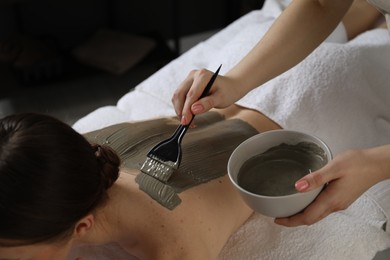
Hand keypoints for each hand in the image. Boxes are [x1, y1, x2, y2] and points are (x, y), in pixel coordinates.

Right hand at [171, 68, 241, 124]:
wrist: (229, 86)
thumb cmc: (227, 92)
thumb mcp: (221, 99)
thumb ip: (208, 103)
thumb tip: (193, 110)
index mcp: (203, 76)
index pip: (191, 95)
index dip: (186, 110)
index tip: (186, 122)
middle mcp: (193, 75)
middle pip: (180, 94)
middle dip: (181, 110)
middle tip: (186, 124)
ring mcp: (188, 79)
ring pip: (177, 96)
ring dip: (180, 110)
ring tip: (189, 121)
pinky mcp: (186, 84)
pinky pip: (179, 97)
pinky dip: (181, 107)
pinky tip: (189, 115)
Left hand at [275, 146, 389, 226]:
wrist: (377, 164)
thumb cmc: (358, 163)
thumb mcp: (334, 167)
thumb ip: (316, 178)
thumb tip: (297, 187)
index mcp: (331, 200)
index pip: (307, 217)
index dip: (291, 221)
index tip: (277, 219)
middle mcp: (335, 205)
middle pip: (311, 219)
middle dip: (294, 220)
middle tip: (279, 216)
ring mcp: (340, 203)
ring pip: (317, 214)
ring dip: (302, 214)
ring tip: (289, 208)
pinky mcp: (342, 198)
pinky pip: (323, 208)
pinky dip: (311, 208)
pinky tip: (305, 199)